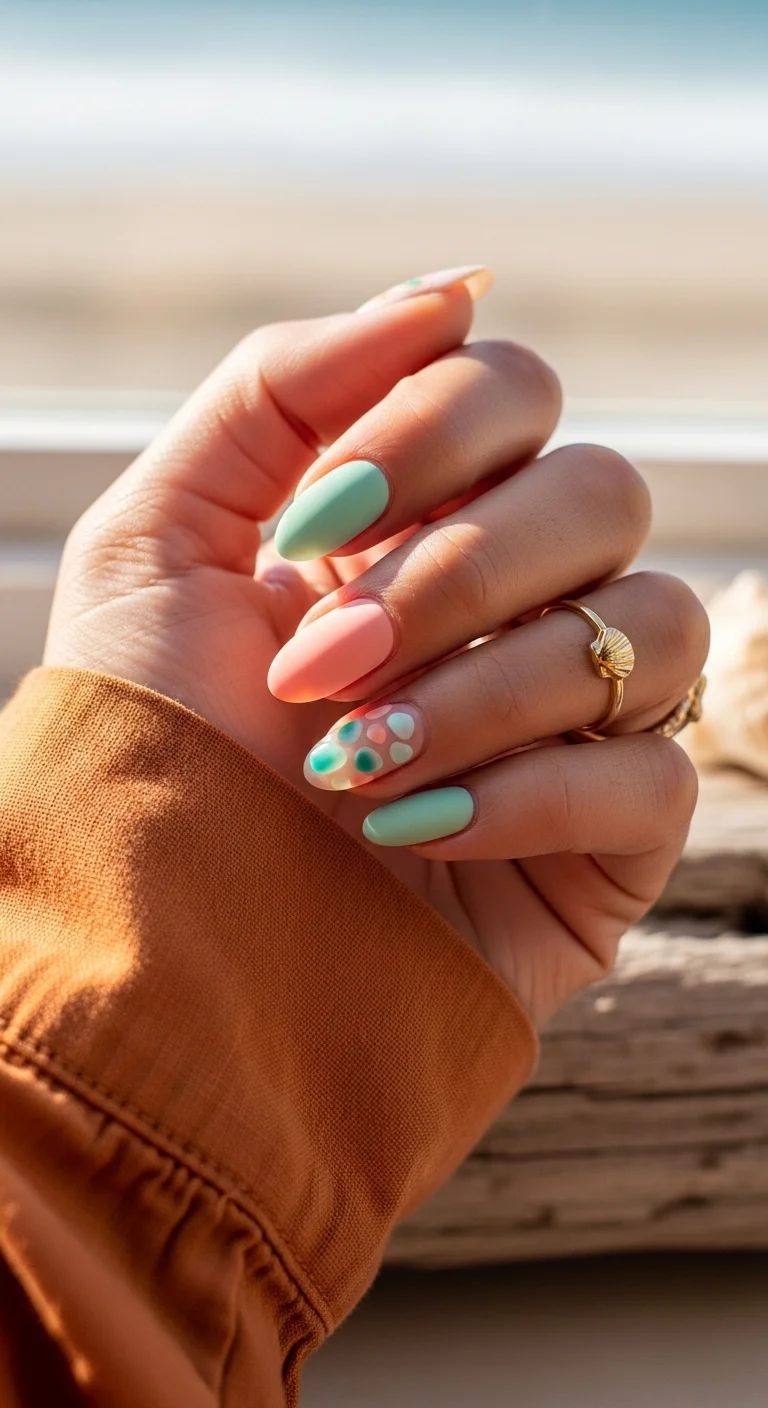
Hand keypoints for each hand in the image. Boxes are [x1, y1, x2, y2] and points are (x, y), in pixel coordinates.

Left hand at [45, 272, 707, 1024]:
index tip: (316, 518)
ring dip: (486, 689)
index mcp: (409, 521)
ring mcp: (569, 722)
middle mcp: (505, 605)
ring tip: (355, 765)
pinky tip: (417, 833)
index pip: (514, 392)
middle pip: (600, 492)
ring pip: (651, 625)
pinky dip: (531, 794)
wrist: (151, 951)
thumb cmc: (145, 746)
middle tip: (324, 667)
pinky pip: (656, 775)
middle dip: (456, 573)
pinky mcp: (609, 840)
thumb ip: (282, 386)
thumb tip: (456, 290)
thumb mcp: (156, 538)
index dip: (434, 432)